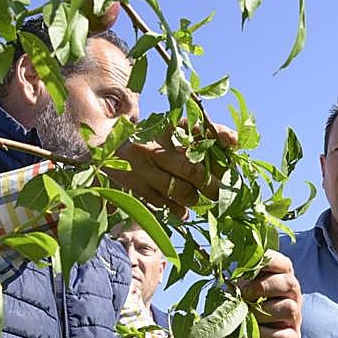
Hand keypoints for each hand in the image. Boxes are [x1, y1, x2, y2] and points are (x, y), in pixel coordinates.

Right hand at [110, 123, 238, 216]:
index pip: (198, 128)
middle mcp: (153, 145)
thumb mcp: (169, 131)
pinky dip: (177, 209)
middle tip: (221, 192)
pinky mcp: (134, 185)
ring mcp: (142, 167)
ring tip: (197, 198)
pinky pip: (163, 203)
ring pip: (180, 191)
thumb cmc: (148, 141)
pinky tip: (182, 209)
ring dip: (194, 198)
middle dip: (212, 185)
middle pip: (193, 171)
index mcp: (164, 127)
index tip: (233, 143)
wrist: (104, 149)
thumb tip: (233, 142)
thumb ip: (201, 134)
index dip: (218, 135)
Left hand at [236, 250, 302, 337]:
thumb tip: (235, 272)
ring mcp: (295, 317)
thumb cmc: (238, 306)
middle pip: (289, 284)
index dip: (269, 262)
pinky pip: (283, 336)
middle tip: (244, 294)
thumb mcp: (237, 289)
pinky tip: (252, 333)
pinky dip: (264, 335)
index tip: (248, 266)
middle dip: (264, 287)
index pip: (284, 264)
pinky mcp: (292, 337)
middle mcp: (292, 295)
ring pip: (289, 308)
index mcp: (281, 277)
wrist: (234, 337)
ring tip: (246, 315)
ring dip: (263, 312)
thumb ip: (241, 278)